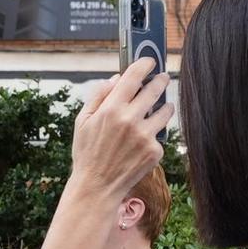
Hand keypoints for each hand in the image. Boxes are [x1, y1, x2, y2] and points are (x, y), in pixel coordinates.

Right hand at [70, 58, 168, 198]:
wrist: (97, 187)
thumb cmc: (87, 153)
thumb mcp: (82, 122)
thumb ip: (98, 96)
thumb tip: (116, 78)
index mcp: (111, 109)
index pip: (134, 76)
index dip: (144, 64)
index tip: (150, 61)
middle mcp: (130, 119)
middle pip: (155, 89)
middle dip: (161, 80)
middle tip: (162, 78)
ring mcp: (145, 136)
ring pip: (165, 110)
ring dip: (165, 106)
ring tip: (160, 107)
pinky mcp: (155, 151)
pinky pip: (160, 135)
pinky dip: (155, 134)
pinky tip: (143, 141)